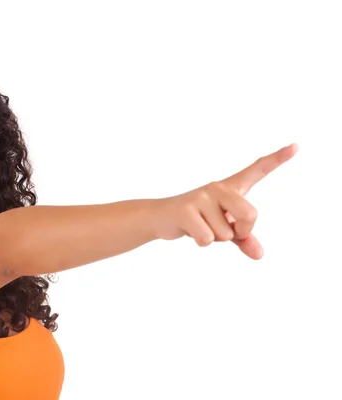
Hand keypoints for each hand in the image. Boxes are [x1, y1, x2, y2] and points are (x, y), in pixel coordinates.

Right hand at [152, 143, 297, 258]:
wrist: (160, 218)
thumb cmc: (196, 220)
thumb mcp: (223, 229)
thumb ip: (244, 239)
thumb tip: (259, 255)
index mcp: (230, 189)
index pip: (257, 170)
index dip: (278, 158)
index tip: (296, 146)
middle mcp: (218, 188)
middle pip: (250, 215)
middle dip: (240, 231)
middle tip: (225, 229)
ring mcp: (201, 196)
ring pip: (225, 233)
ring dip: (214, 238)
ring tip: (199, 226)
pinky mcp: (187, 209)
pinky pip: (207, 238)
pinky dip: (201, 242)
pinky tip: (189, 230)